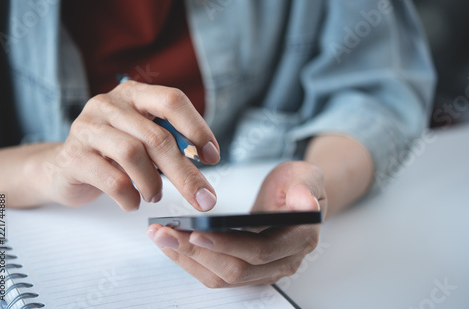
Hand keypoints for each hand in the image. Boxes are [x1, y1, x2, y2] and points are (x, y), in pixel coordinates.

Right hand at [35, 81, 219, 210]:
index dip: (197, 128)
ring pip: (133, 154)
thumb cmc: (112, 154)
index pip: (172, 101)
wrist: (62, 168)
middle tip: (203, 198)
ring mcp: (87, 128)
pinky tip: (132, 202)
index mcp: (134, 94)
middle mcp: (109, 104)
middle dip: (185, 173)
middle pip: (157, 137)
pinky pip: (111, 179)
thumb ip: (169, 144)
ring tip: (155, 195)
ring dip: (153, 183)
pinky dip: (130, 196)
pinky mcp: (72, 156)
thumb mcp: (142, 140)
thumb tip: (205, 169)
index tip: (212, 157)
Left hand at [147, 161, 324, 286]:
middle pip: (236, 269)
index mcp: (300, 240)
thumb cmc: (298, 184)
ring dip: (188, 259)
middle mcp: (284, 262)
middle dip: (196, 252)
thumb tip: (305, 203)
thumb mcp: (307, 176)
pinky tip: (172, 243)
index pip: (261, 251)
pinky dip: (191, 260)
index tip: (197, 231)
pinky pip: (217, 273)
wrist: (296, 198)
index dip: (228, 244)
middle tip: (164, 233)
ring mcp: (265, 270)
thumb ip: (306, 187)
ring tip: (160, 237)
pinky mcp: (248, 270)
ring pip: (222, 277)